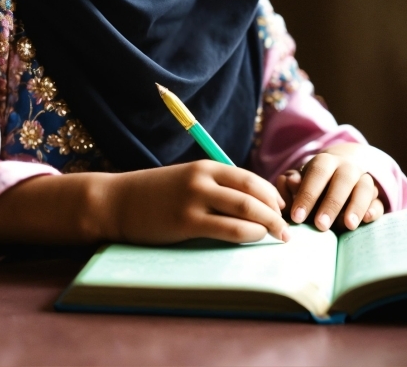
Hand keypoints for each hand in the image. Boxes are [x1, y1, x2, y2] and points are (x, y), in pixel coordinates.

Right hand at [106, 160, 288, 244]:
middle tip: (288, 229)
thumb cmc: (155, 194)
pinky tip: (254, 239)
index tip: (281, 210)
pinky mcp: (186, 222)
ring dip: (268, 225)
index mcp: (205, 167)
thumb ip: (214, 187)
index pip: (250, 178)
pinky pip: (228, 229)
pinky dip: (248, 235)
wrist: (118, 201)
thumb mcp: (187, 180)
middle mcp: (203, 179)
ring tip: (278, 237)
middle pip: (253, 193)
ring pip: (245, 210)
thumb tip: (249, 203)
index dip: (271, 195)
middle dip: (276, 212)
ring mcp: (194, 199)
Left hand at [275, 143, 384, 231]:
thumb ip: (290, 184)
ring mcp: (364, 181)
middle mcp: (347, 168)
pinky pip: (378, 202)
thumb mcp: (299, 180)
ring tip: (348, 225)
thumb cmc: (313, 184)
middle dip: (331, 203)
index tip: (296, 217)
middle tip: (320, 225)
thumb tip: (290, 182)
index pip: (317, 174)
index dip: (307, 195)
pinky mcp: (375, 198)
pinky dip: (374, 209)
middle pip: (342, 180)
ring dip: (356, 206)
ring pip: (364, 188)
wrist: (340, 175)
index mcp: (325, 162)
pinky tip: (367, 219)